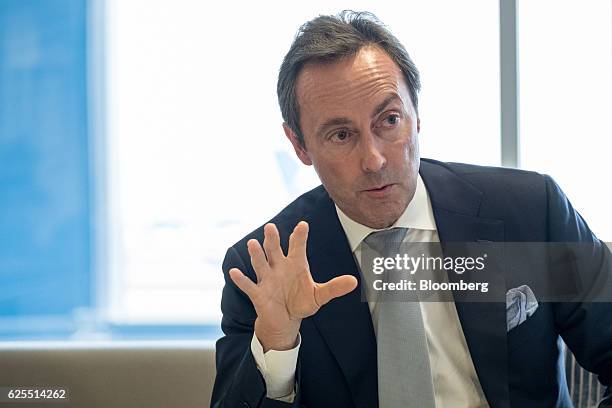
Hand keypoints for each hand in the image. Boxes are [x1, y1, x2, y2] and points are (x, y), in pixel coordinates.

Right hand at [229, 221, 357, 351]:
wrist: (285, 320)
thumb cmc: (301, 302)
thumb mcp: (319, 296)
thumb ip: (334, 288)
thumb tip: (354, 282)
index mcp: (295, 264)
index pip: (297, 247)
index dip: (299, 236)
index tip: (303, 225)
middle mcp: (279, 267)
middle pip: (274, 250)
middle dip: (272, 240)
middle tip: (270, 227)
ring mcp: (267, 279)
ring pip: (260, 263)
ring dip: (256, 254)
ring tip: (252, 244)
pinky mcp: (258, 293)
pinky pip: (248, 285)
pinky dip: (241, 279)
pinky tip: (234, 272)